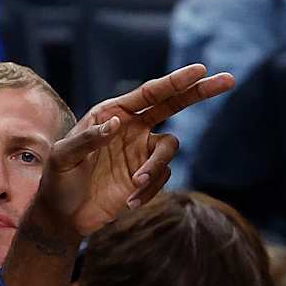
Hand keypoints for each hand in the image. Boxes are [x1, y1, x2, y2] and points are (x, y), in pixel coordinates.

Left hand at [35, 65, 233, 237]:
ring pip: (168, 150)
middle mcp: (132, 128)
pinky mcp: (146, 177)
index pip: (149, 94)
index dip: (175, 82)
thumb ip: (86, 139)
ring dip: (155, 167)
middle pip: (174, 105)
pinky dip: (148, 191)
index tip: (200, 70)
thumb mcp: (62, 157)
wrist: (62, 215)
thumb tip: (115, 123)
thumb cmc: (57, 179)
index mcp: (112, 113)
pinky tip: (128, 203)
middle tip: (228, 80)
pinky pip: (161, 179)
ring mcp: (142, 153)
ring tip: (134, 185)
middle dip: (199, 92)